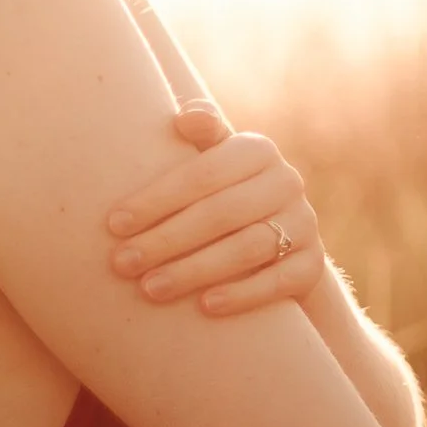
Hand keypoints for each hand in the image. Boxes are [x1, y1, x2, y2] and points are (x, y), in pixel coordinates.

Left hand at [106, 106, 327, 316]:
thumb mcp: (211, 160)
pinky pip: (279, 282)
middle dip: (166, 240)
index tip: (114, 224)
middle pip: (221, 213)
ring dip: (194, 271)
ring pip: (248, 248)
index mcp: (257, 150)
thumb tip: (183, 118)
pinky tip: (205, 307)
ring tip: (150, 288)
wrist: (279, 237)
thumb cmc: (222, 192)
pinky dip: (242, 295)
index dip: (156, 200)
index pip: (202, 174)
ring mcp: (304, 223)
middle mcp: (286, 182)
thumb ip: (199, 135)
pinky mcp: (311, 264)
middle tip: (123, 264)